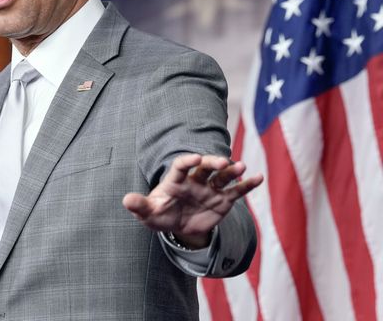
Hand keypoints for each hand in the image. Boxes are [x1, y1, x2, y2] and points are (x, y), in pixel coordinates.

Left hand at [122, 154, 262, 248]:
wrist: (178, 226)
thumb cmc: (160, 214)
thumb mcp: (148, 214)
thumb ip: (139, 206)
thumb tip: (126, 200)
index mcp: (176, 180)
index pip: (182, 166)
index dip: (188, 161)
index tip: (196, 158)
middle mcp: (195, 180)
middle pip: (205, 167)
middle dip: (213, 163)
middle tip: (223, 162)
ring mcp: (210, 189)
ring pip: (222, 176)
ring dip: (232, 171)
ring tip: (242, 167)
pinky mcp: (223, 200)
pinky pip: (236, 191)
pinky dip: (247, 184)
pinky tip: (259, 178)